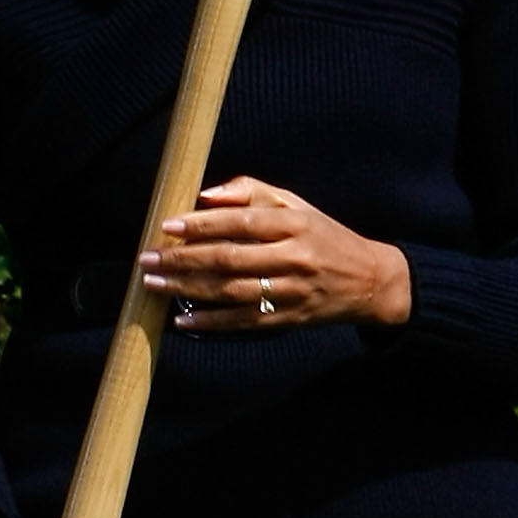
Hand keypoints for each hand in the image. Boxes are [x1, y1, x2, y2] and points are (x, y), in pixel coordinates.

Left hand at [139, 176, 412, 331]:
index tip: (168, 225)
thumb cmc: (323, 236)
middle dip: (184, 260)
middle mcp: (294, 259)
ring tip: (155, 286)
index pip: (241, 223)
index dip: (202, 224)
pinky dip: (212, 324)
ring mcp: (292, 292)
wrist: (369, 280)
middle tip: (148, 259)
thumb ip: (251, 193)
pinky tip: (184, 321)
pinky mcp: (290, 319)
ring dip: (188, 291)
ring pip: (232, 292)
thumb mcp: (296, 205)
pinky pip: (244, 322)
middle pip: (230, 259)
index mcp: (295, 224)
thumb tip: (206, 195)